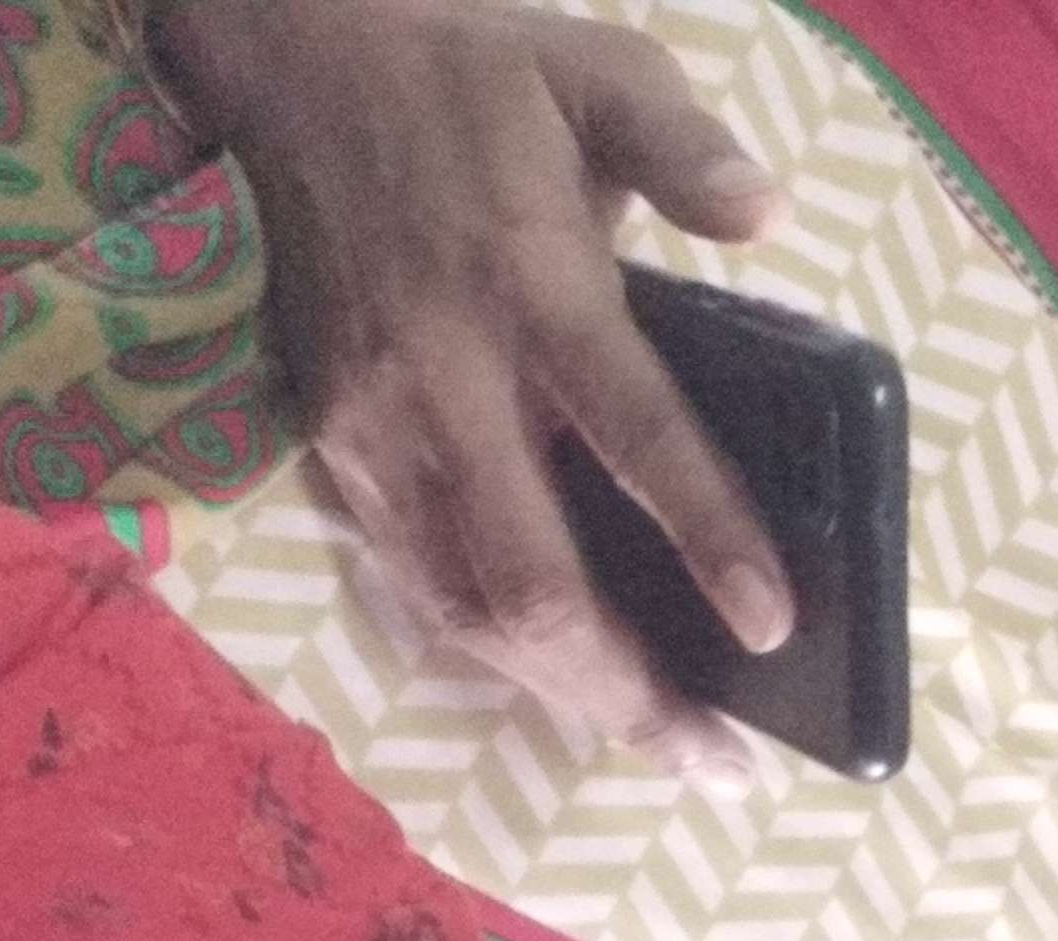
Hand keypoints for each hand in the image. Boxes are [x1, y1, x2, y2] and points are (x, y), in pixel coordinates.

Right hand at [150, 0, 793, 784]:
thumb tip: (764, 213)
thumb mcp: (596, 67)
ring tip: (661, 743)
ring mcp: (376, 424)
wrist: (286, 54)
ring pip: (464, 611)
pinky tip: (562, 687)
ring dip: (563, 696)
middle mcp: (445, 373)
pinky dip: (493, 655)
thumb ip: (686, 146)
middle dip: (628, 689)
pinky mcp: (331, 446)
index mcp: (529, 279)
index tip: (771, 627)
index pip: (631, 430)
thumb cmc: (467, 72)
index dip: (706, 535)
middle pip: (530, 581)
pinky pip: (415, 585)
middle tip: (720, 754)